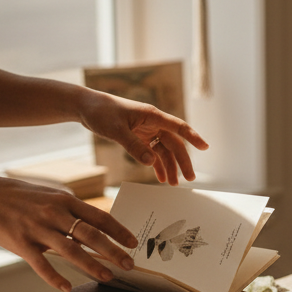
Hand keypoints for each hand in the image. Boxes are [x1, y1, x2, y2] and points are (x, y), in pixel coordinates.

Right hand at [0, 174, 139, 291]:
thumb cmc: (20, 197)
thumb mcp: (50, 196)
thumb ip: (71, 211)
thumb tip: (94, 228)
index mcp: (65, 200)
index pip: (99, 217)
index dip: (119, 230)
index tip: (133, 242)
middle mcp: (55, 213)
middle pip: (91, 234)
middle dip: (114, 251)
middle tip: (129, 264)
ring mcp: (38, 228)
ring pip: (71, 250)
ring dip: (92, 265)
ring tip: (107, 276)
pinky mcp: (21, 243)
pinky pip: (41, 264)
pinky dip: (55, 277)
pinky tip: (67, 287)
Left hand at [78, 90, 208, 184]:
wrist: (86, 108)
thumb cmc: (101, 112)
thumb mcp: (116, 130)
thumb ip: (134, 146)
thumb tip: (151, 162)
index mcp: (152, 116)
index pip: (178, 126)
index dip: (193, 136)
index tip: (205, 147)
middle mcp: (153, 123)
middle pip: (174, 144)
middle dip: (182, 161)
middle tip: (189, 178)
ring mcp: (146, 131)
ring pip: (164, 151)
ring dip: (170, 166)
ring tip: (174, 184)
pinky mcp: (139, 137)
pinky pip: (152, 153)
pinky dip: (157, 165)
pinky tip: (161, 177)